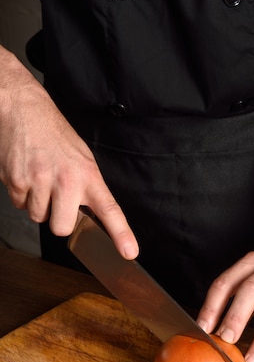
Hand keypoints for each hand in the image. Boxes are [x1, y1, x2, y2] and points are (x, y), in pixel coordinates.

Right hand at [0, 51, 137, 258]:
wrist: (24, 110)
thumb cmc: (56, 136)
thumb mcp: (83, 159)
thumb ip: (88, 189)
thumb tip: (93, 218)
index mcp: (88, 175)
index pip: (109, 209)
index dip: (121, 234)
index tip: (129, 252)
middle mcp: (66, 180)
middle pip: (62, 228)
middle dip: (58, 220)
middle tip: (57, 198)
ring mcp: (40, 181)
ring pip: (38, 218)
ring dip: (38, 205)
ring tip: (40, 179)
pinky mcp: (16, 181)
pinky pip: (19, 205)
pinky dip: (22, 195)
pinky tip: (27, 174)